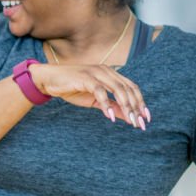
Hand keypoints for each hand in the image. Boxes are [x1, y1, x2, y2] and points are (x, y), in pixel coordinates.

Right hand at [29, 63, 149, 129]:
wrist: (49, 80)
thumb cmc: (72, 88)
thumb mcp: (94, 101)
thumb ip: (111, 106)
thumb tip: (127, 117)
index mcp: (110, 74)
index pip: (131, 87)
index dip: (140, 102)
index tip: (145, 117)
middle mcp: (106, 71)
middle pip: (127, 89)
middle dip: (136, 107)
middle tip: (140, 123)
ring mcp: (96, 73)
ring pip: (118, 89)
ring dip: (126, 106)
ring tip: (130, 121)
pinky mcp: (85, 78)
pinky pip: (100, 91)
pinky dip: (106, 104)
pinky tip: (109, 117)